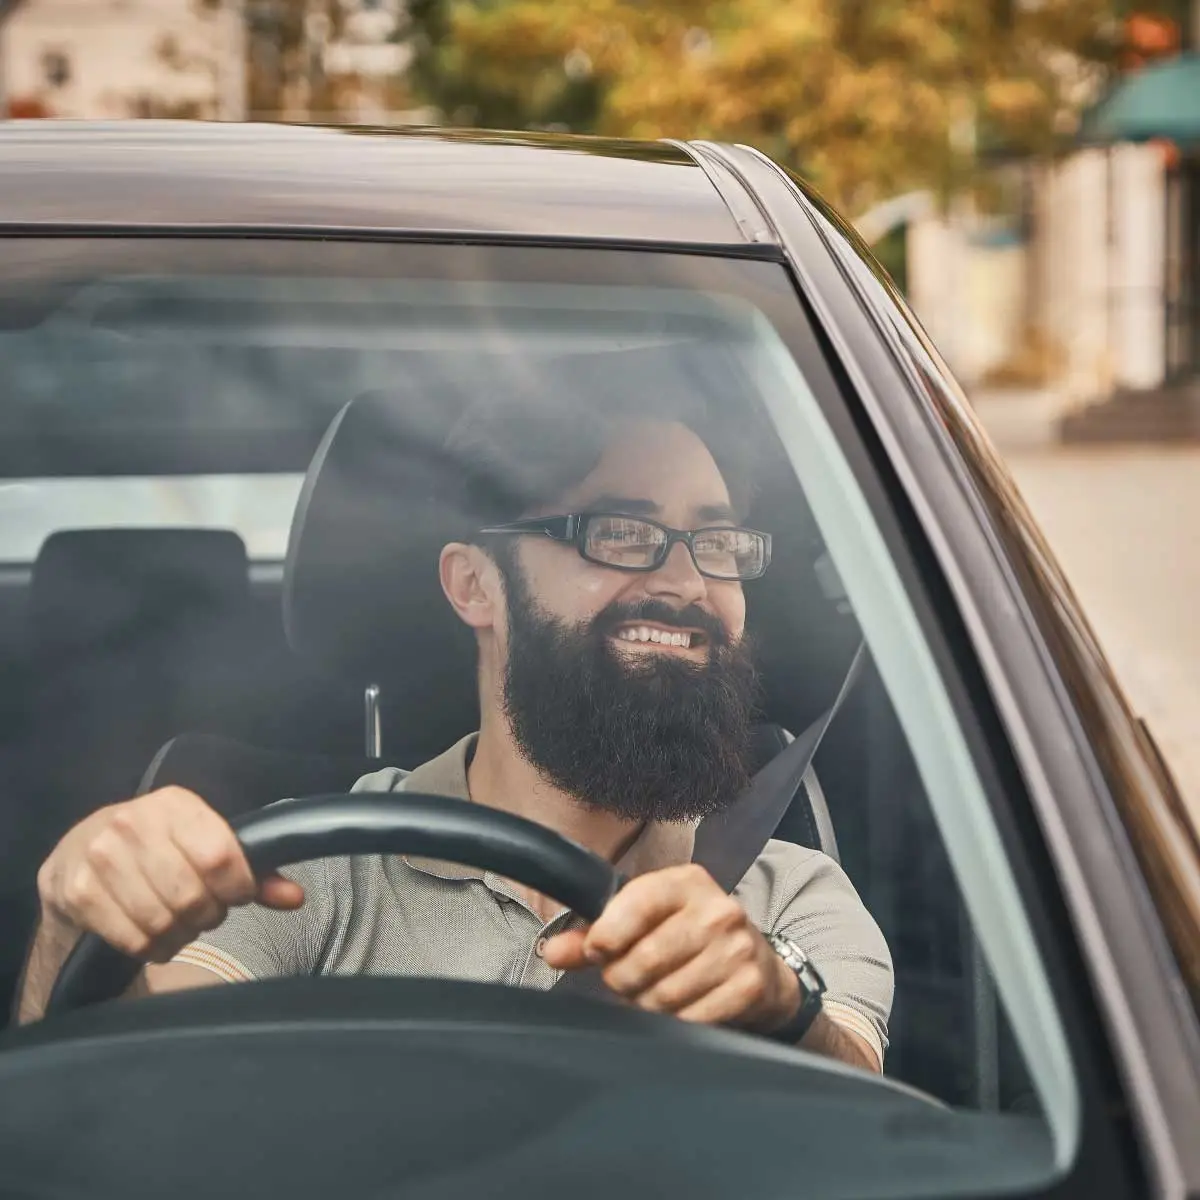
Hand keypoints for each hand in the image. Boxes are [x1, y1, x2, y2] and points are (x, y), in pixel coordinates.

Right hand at [36, 787, 303, 962]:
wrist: (79, 853)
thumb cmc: (159, 849)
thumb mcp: (204, 844)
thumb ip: (254, 870)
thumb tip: (295, 897)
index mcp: (175, 804)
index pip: (219, 856)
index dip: (238, 887)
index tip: (237, 896)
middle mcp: (132, 823)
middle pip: (191, 895)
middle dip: (208, 916)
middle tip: (206, 914)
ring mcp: (100, 857)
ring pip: (162, 921)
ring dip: (181, 935)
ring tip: (181, 925)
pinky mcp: (77, 892)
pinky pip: (132, 939)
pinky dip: (152, 948)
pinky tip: (154, 936)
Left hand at [542, 863, 799, 1032]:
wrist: (757, 965)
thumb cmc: (689, 937)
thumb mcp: (646, 921)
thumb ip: (595, 933)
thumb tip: (551, 951)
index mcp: (686, 882)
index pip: (636, 903)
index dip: (606, 935)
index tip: (597, 951)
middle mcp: (716, 909)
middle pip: (644, 959)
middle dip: (623, 979)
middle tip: (627, 979)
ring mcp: (737, 948)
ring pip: (663, 995)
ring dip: (646, 1003)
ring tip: (653, 992)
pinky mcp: (748, 987)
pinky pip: (689, 1019)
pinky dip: (675, 1022)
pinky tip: (681, 1007)